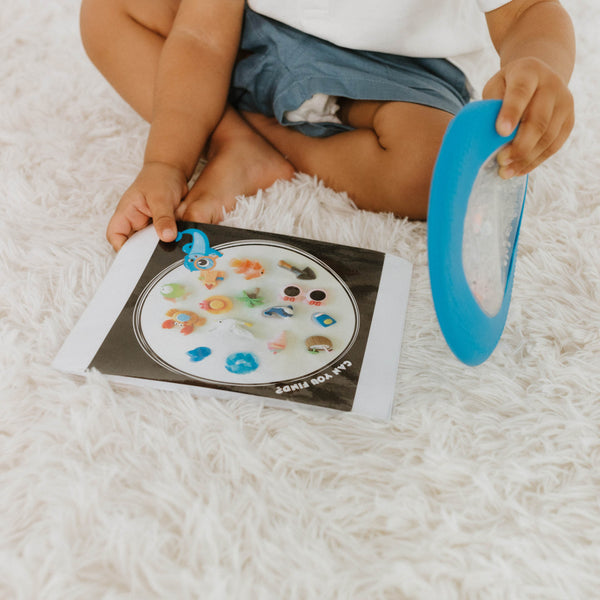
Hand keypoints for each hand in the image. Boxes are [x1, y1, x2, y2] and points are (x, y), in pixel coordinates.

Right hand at [106, 162, 187, 250]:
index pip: (115, 236)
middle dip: (144, 253)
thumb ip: (163, 218)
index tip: (138, 257)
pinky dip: (168, 243)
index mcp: (126, 213)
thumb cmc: (160, 178)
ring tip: (169, 253)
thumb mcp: (161, 198)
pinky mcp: (160, 227)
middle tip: (158, 258)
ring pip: (148, 244)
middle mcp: (134, 221)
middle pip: (133, 244)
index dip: (122, 248)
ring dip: (158, 248)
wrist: (172, 170)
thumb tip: (167, 237)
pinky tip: (177, 246)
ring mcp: (147, 225)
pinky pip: (161, 239)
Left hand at [482, 57, 573, 178]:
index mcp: (528, 72)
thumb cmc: (507, 87)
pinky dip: (535, 161)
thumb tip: (483, 137)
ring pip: (548, 137)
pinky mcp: (568, 121)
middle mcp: (551, 85)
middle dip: (519, 145)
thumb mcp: (496, 87)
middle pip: (538, 120)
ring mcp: (564, 103)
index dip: (511, 113)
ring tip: (505, 171)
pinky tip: (518, 170)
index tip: (501, 132)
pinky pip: (554, 146)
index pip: (520, 92)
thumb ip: (491, 106)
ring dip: (526, 158)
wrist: (538, 78)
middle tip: (500, 161)